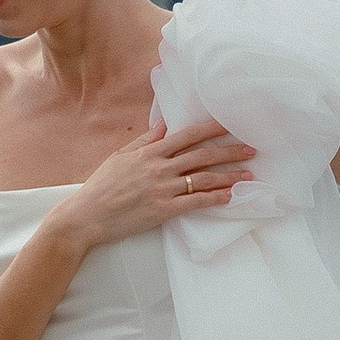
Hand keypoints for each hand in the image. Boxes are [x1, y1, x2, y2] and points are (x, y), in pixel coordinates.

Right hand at [67, 115, 256, 248]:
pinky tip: (230, 196)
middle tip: (251, 149)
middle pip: (202, 155)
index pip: (187, 135)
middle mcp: (159, 168)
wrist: (87, 215)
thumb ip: (145, 140)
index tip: (230, 125)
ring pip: (203, 178)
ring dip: (228, 176)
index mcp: (149, 152)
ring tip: (248, 174)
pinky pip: (195, 203)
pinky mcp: (163, 210)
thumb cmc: (101, 186)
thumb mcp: (120, 156)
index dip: (211, 129)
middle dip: (229, 151)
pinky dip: (215, 198)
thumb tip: (164, 123)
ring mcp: (162, 189)